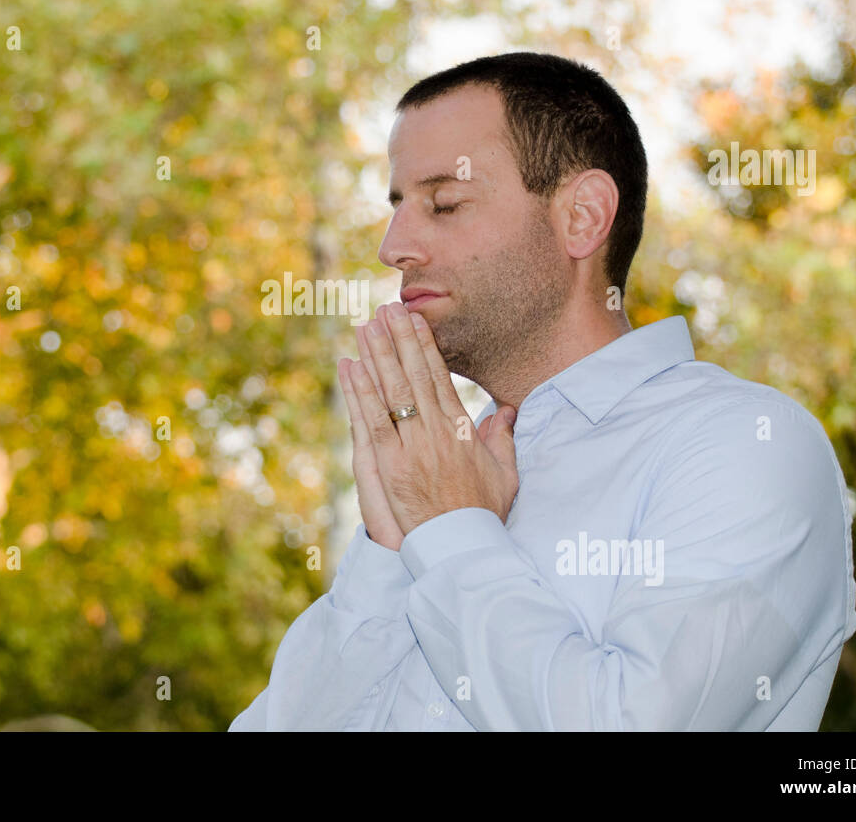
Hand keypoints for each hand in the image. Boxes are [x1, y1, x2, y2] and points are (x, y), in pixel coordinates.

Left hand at [345, 302, 519, 537]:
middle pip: (413, 375)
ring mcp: (410, 446)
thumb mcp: (504, 474)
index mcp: (460, 430)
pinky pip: (371, 420)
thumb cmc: (482, 514)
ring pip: (391, 391)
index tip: (415, 321)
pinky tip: (349, 366)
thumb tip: (506, 411)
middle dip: (399, 339)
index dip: (425, 346)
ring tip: (365, 326)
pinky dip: (359, 391)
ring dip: (376, 355)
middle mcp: (434, 431)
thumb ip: (502, 439)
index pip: (438, 378)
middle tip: (386, 308)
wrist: (461, 546)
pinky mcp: (388, 464)